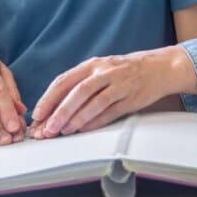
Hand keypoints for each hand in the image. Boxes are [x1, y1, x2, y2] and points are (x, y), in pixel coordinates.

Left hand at [29, 47, 193, 137]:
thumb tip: (55, 106)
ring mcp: (119, 83)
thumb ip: (81, 84)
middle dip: (59, 111)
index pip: (64, 80)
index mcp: (92, 64)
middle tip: (47, 128)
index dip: (49, 98)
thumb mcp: (101, 69)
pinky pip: (110, 111)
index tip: (37, 114)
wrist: (159, 67)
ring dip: (76, 118)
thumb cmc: (125, 71)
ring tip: (62, 131)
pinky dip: (95, 121)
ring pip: (93, 101)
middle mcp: (104, 71)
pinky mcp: (131, 97)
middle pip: (77, 91)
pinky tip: (84, 130)